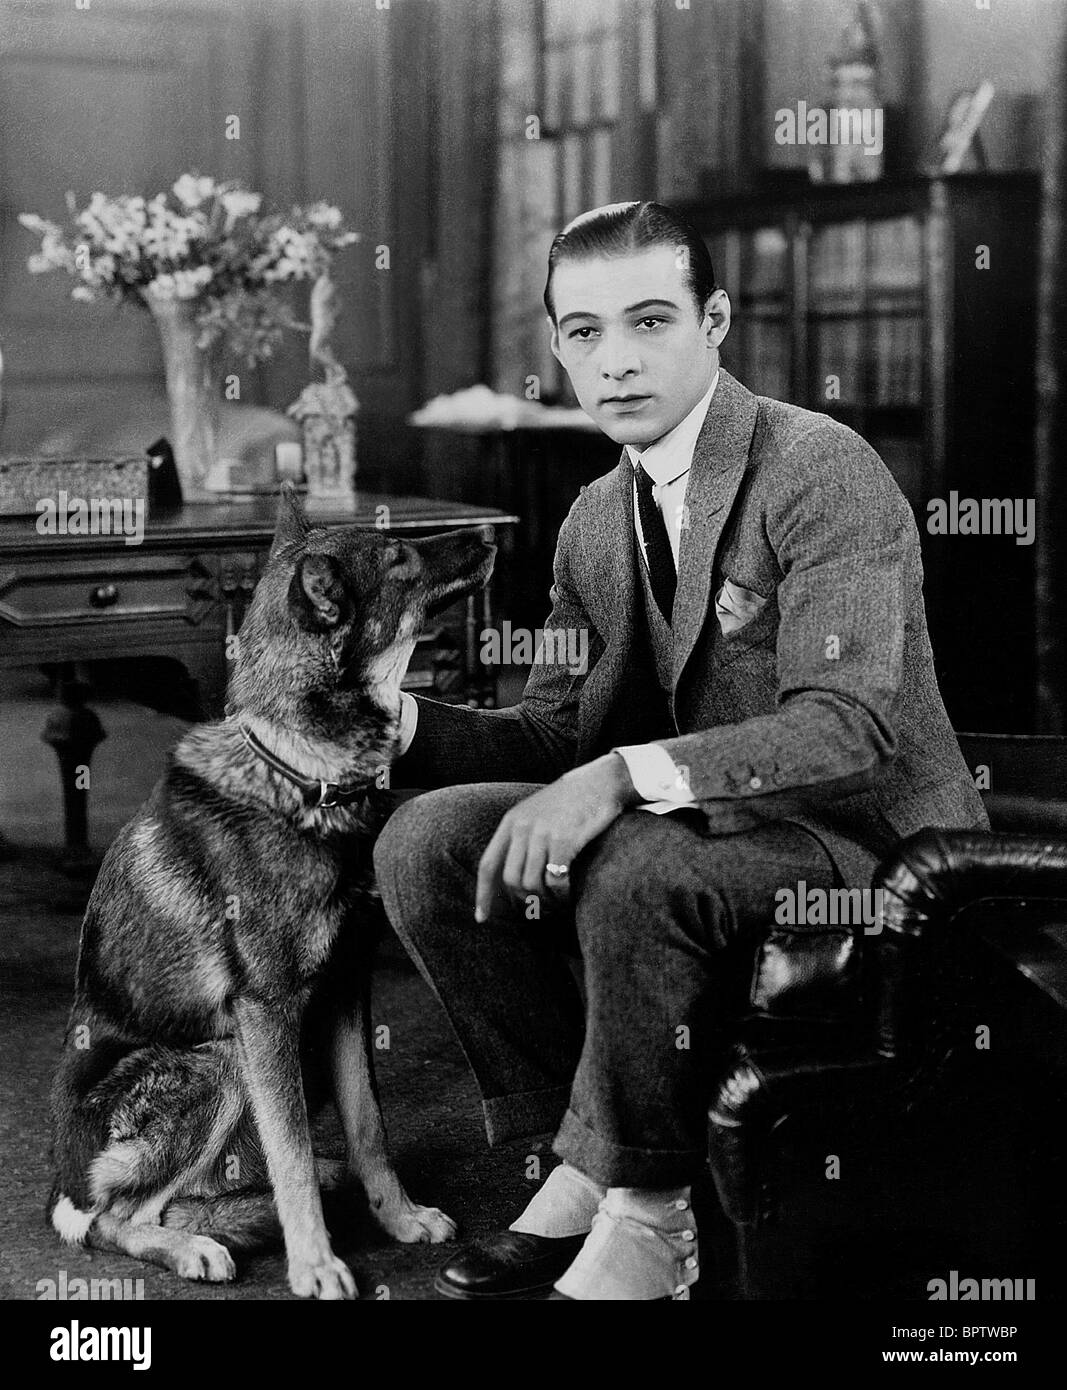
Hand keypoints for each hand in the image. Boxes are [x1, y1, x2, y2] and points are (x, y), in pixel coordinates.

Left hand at [475, 754, 638, 919]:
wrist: (599, 782)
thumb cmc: (570, 803)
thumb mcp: (536, 814)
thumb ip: (522, 839)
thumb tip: (514, 880)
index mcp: (511, 822)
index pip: (488, 865)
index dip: (483, 894)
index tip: (481, 918)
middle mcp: (522, 827)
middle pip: (511, 880)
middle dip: (524, 900)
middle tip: (540, 908)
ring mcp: (542, 833)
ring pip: (532, 883)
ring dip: (545, 900)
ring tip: (556, 903)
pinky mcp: (564, 840)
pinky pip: (555, 880)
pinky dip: (561, 894)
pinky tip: (568, 895)